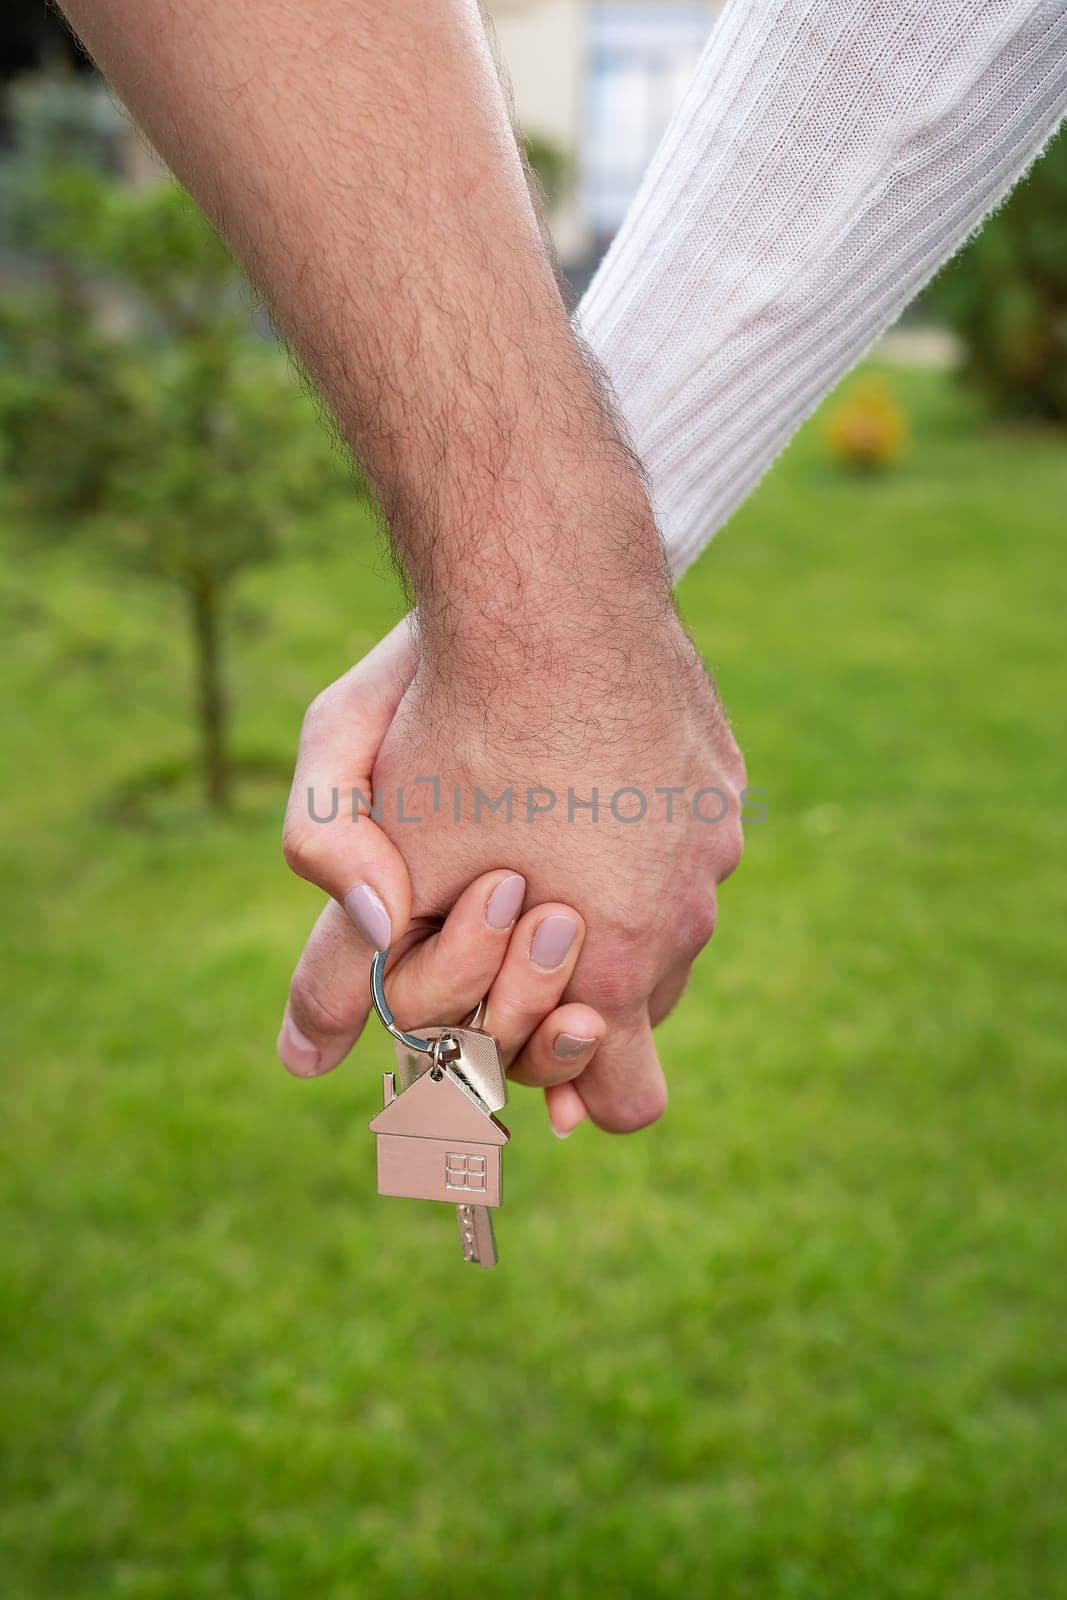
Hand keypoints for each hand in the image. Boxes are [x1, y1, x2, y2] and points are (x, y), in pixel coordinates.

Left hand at [282, 604, 744, 1132]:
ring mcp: (717, 840)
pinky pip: (684, 842)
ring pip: (665, 922)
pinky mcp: (722, 777)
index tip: (507, 1027)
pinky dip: (635, 836)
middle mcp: (687, 913)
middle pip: (638, 1008)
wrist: (546, 581)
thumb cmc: (457, 722)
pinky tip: (573, 773)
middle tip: (503, 910)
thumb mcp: (377, 850)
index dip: (564, 1083)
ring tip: (532, 837)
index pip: (625, 1102)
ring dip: (605, 910)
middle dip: (569, 987)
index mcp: (617, 960)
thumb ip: (341, 972)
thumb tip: (301, 1064)